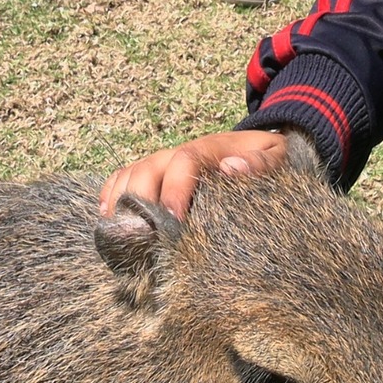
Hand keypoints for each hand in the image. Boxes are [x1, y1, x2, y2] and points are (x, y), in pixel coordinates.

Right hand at [99, 130, 289, 219]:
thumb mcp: (277, 157)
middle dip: (140, 197)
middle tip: (140, 234)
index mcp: (210, 148)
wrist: (258, 150)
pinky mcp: (156, 174)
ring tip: (115, 230)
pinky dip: (111, 192)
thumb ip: (262, 162)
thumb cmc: (267, 160)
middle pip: (149, 167)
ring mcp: (164, 162)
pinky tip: (105, 215)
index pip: (185, 161)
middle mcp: (180, 153)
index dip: (175, 188)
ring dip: (120, 197)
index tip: (174, 218)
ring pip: (132, 172)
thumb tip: (232, 168)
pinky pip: (125, 177)